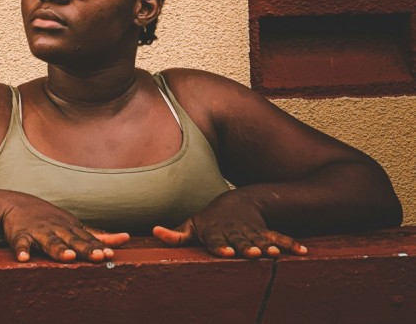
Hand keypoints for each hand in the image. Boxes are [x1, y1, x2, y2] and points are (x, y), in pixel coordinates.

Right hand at [0, 190, 129, 262]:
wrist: (16, 204)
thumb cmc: (50, 219)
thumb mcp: (74, 225)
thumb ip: (97, 235)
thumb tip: (125, 239)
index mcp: (71, 228)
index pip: (87, 239)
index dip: (98, 247)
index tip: (110, 255)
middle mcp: (57, 229)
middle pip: (72, 240)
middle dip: (85, 248)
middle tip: (98, 257)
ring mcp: (38, 232)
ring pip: (50, 242)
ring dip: (59, 249)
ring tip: (68, 257)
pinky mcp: (20, 235)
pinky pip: (20, 244)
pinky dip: (22, 250)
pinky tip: (24, 259)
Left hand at [152, 191, 307, 258]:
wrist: (235, 203)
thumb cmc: (209, 220)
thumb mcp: (192, 225)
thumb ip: (176, 234)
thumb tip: (155, 231)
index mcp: (215, 231)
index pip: (216, 239)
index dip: (220, 245)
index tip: (226, 252)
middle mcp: (235, 232)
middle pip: (241, 241)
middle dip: (247, 247)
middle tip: (254, 255)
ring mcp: (252, 233)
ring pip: (261, 240)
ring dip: (269, 247)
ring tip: (275, 254)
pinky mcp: (266, 233)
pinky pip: (280, 238)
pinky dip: (291, 245)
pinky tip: (304, 253)